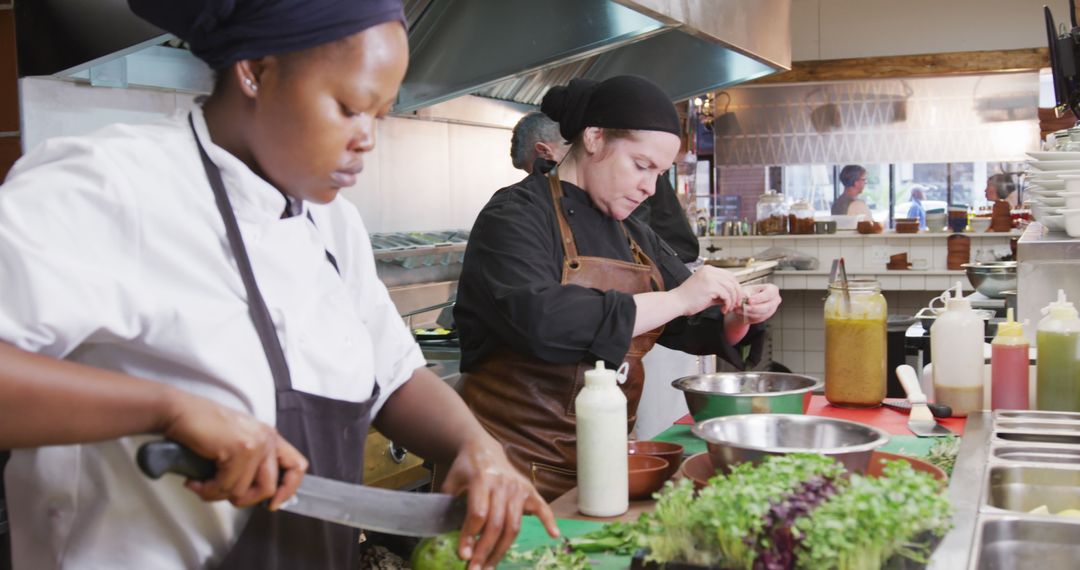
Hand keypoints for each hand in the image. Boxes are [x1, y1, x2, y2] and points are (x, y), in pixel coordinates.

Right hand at [162, 390, 307, 509]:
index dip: (288, 489)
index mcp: (269, 436)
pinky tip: (195, 482)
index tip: (273, 504)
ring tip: (202, 485)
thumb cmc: (202, 428)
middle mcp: (267, 438)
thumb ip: (251, 464)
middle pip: (269, 487)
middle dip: (243, 499)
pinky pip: (226, 486)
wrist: (178, 412)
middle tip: (221, 493)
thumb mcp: (236, 443)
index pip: (297, 466)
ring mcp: (255, 443)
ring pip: (243, 491)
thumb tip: (261, 496)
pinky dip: (208, 490)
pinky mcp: (239, 449)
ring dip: (218, 494)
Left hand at [441, 439, 558, 569]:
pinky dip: (549, 521)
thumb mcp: (451, 482)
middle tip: (474, 569)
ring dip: (501, 550)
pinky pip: (542, 508)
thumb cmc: (465, 468)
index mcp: (482, 479)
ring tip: (489, 567)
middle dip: (484, 550)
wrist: (483, 448)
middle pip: (497, 524)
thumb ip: (449, 506)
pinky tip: (553, 535)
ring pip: (513, 525)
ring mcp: (519, 488)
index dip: (470, 536)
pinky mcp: (529, 491)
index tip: (463, 555)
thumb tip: (444, 537)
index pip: (478, 513)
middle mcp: (503, 484)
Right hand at [671, 266, 742, 315]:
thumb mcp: (707, 292)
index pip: (729, 275)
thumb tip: (734, 295)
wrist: (677, 302)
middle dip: (737, 293)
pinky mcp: (710, 286)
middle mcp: (709, 271)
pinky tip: (722, 309)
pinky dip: (727, 304)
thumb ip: (720, 291)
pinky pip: (726, 295)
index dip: (735, 287)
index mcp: (708, 269)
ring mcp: (710, 277)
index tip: (735, 297)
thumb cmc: (688, 299)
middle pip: (732, 280)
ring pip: (731, 288)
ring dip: (732, 300)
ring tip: (728, 308)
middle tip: (736, 304)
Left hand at [733, 283, 781, 324]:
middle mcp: (775, 300)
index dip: (759, 298)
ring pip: (762, 314)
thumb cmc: (748, 292)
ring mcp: (772, 309)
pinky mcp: (766, 316)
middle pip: (766, 307)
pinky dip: (749, 316)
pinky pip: (758, 318)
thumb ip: (745, 294)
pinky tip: (741, 313)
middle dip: (753, 308)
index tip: (749, 301)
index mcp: (773, 289)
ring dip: (749, 313)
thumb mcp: (747, 290)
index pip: (768, 294)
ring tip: (738, 309)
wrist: (747, 301)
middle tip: (743, 307)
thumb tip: (741, 300)